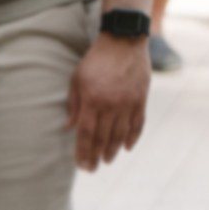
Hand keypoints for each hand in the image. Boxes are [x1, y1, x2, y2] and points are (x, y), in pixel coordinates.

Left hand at [66, 33, 151, 169]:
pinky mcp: (141, 99)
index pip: (86, 134)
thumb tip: (68, 128)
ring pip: (120, 134)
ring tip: (107, 161)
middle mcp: (110, 104)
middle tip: (92, 168)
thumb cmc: (96, 59)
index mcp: (92, 100)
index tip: (81, 165)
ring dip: (113, 151)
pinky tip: (127, 147)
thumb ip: (73, 105)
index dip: (83, 152)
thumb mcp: (77, 79)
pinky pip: (138, 123)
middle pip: (102, 138)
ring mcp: (128, 102)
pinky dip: (133, 137)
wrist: (123, 40)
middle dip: (96, 156)